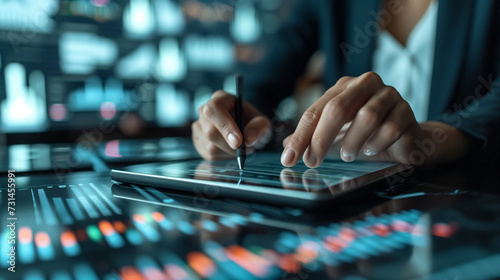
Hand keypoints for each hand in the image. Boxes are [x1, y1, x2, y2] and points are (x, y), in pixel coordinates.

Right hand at [192, 90, 270, 159]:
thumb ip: (258, 127)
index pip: (214, 109)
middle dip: (230, 145)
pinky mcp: (198, 141)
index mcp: (220, 99)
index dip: (224, 126)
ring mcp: (199, 126)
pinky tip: (230, 149)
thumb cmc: (252, 122)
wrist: (246, 130)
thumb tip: (248, 139)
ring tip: (240, 147)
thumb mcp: (261, 121)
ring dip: (229, 152)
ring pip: (209, 147)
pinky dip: (223, 157)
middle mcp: (205, 110)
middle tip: (246, 148)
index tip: (238, 142)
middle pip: (210, 132)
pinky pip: (208, 155)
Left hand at [281, 71, 428, 167]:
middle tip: (313, 161)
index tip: (289, 159)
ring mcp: (389, 95)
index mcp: (344, 87)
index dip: (301, 136)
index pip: (316, 111)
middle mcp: (365, 85)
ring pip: (367, 117)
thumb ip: (312, 138)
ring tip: (347, 155)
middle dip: (321, 138)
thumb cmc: (366, 135)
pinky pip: (391, 128)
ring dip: (353, 142)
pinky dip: (377, 143)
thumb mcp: (335, 136)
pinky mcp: (407, 111)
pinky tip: (371, 150)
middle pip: (338, 109)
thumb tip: (287, 147)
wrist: (406, 138)